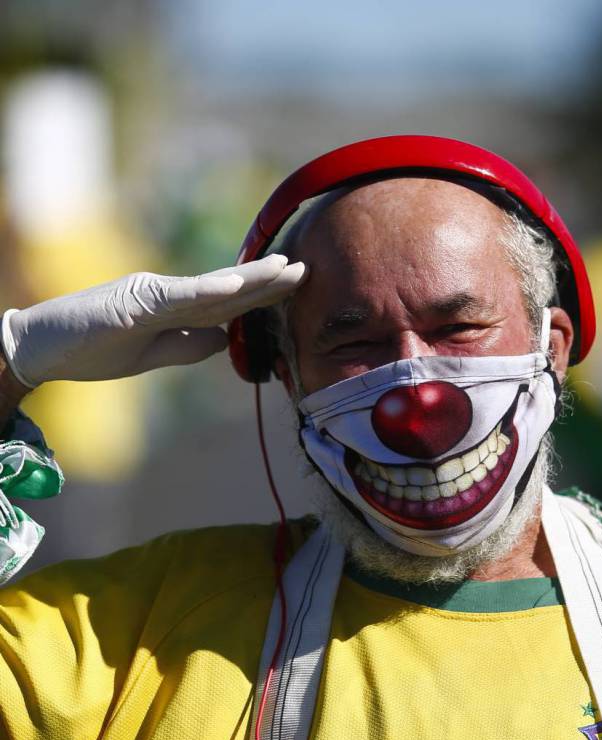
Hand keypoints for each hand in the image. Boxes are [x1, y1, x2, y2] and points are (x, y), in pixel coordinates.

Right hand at [0, 254, 304, 387]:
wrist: (42, 348)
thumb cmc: (93, 348)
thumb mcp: (152, 354)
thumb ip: (188, 346)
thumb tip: (225, 339)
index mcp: (172, 308)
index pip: (225, 302)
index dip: (261, 294)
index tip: (294, 287)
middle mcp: (166, 294)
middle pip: (226, 288)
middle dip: (268, 281)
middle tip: (306, 269)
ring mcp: (150, 294)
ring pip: (210, 287)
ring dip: (250, 278)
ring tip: (285, 270)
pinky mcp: (133, 303)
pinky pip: (176, 298)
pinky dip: (207, 292)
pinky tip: (236, 286)